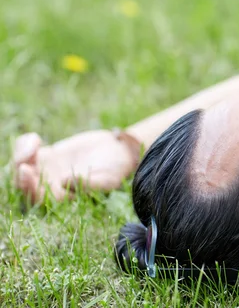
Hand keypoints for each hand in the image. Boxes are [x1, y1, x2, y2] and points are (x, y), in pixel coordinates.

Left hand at [12, 130, 138, 202]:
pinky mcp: (49, 154)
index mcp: (63, 196)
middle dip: (19, 171)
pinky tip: (37, 139)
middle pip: (23, 184)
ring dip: (20, 156)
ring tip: (34, 144)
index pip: (38, 197)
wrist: (119, 150)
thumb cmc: (117, 170)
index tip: (28, 170)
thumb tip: (63, 182)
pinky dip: (25, 144)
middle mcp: (51, 184)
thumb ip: (89, 184)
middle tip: (26, 158)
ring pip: (20, 167)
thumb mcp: (108, 180)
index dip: (29, 187)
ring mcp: (48, 168)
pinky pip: (27, 151)